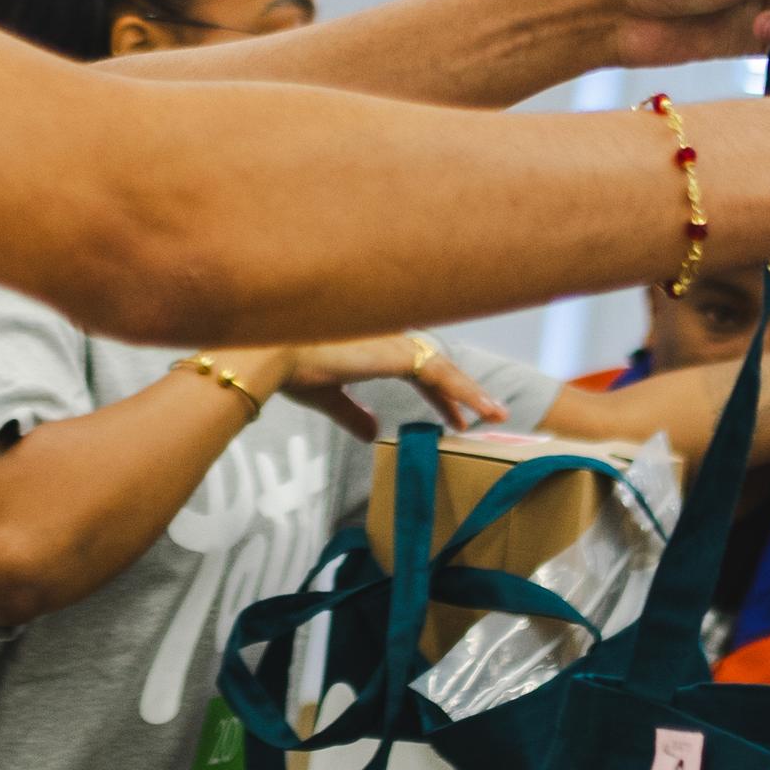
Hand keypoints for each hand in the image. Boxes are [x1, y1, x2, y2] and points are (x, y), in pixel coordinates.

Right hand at [283, 331, 513, 431]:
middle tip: (480, 417)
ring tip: (494, 416)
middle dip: (458, 392)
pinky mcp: (398, 354)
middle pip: (435, 365)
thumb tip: (372, 433)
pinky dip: (466, 393)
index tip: (453, 418)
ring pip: (443, 369)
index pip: (416, 366)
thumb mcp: (328, 396)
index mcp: (373, 342)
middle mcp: (389, 336)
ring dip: (470, 393)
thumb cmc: (290, 368)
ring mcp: (395, 341)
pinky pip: (442, 375)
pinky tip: (483, 412)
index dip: (437, 393)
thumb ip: (353, 413)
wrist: (274, 354)